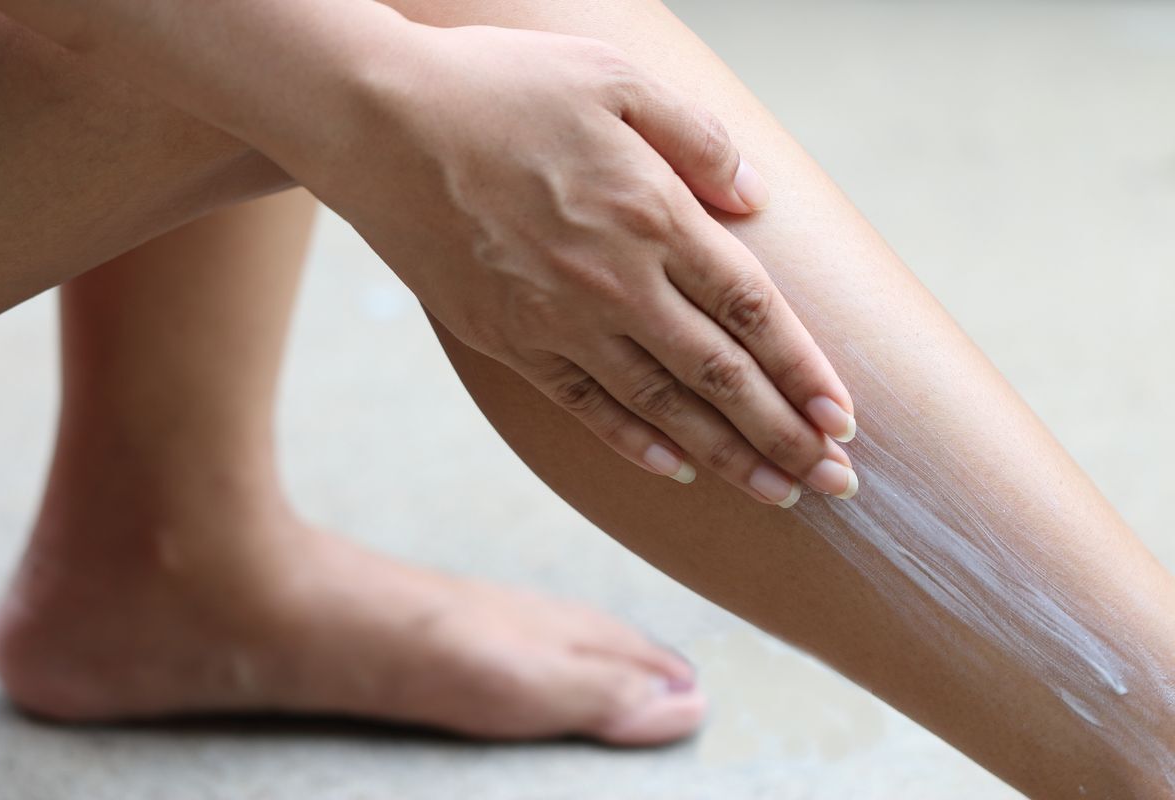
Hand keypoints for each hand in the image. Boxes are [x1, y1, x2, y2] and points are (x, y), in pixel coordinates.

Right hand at [299, 20, 857, 504]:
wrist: (379, 124)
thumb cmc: (499, 87)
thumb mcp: (613, 77)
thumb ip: (696, 139)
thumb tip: (754, 200)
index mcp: (654, 213)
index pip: (752, 310)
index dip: (803, 371)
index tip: (844, 420)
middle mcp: (617, 281)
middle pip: (720, 374)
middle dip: (785, 434)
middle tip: (835, 485)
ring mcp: (561, 319)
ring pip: (662, 404)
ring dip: (727, 454)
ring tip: (777, 494)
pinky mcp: (511, 341)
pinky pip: (585, 405)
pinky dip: (634, 441)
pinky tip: (675, 469)